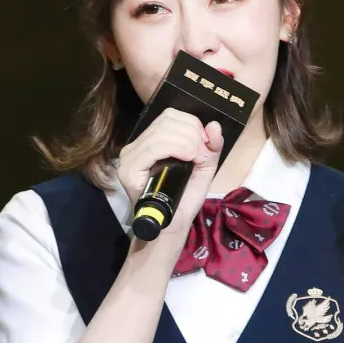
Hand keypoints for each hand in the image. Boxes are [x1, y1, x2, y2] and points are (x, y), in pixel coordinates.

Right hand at [116, 108, 223, 239]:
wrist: (172, 227)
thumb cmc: (185, 199)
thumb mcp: (203, 168)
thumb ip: (211, 147)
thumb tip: (215, 125)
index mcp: (151, 141)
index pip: (170, 115)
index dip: (192, 123)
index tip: (205, 144)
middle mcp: (137, 145)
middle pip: (166, 120)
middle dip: (192, 134)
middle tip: (202, 155)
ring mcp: (129, 156)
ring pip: (161, 132)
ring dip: (188, 142)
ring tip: (197, 159)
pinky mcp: (128, 169)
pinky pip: (153, 147)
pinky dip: (176, 148)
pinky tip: (188, 159)